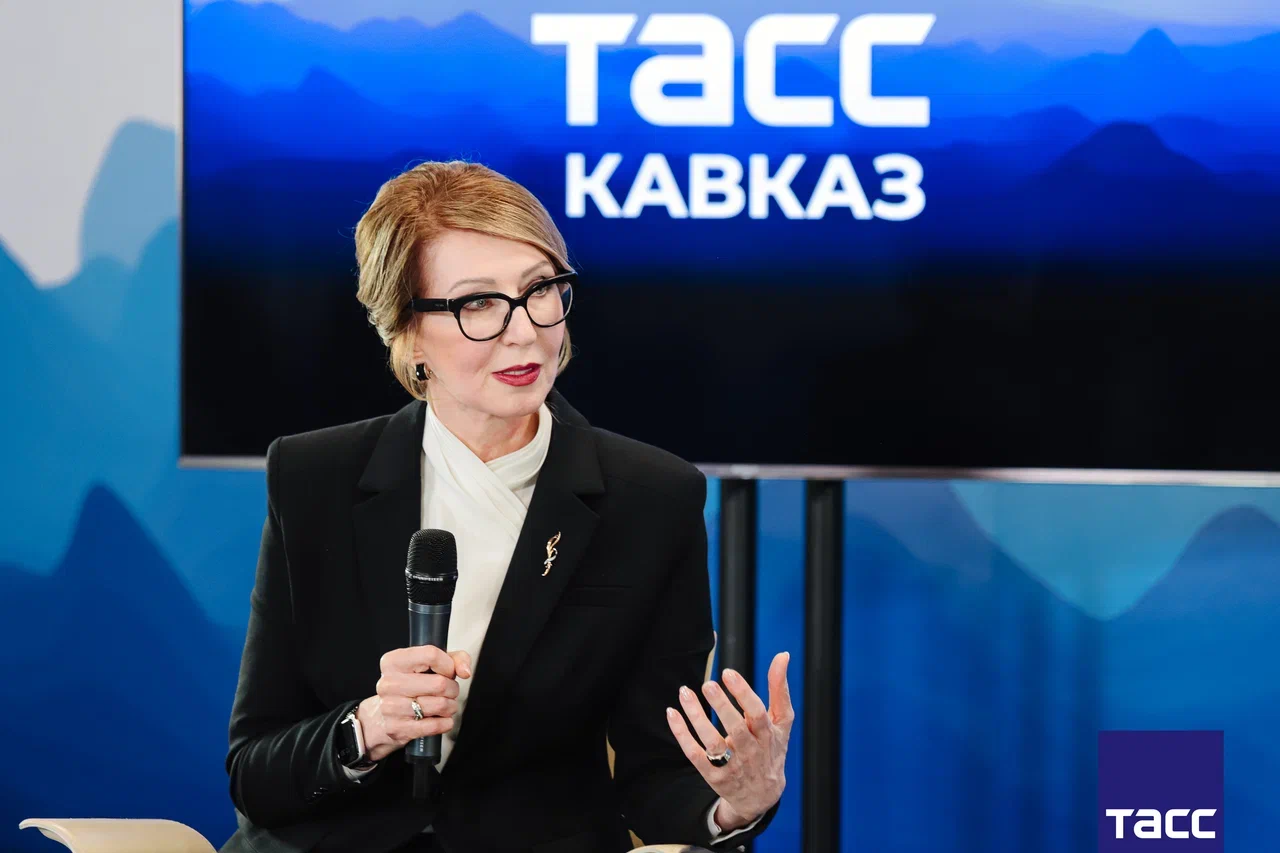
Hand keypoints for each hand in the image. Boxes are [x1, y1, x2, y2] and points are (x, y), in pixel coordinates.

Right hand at [358, 645, 471, 762]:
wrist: (384, 716)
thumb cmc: (412, 686)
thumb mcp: (430, 665)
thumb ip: (455, 659)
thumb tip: (465, 671)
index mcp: (393, 661)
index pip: (431, 655)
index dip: (448, 665)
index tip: (448, 672)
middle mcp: (388, 683)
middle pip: (440, 683)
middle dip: (453, 689)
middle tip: (448, 691)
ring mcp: (390, 707)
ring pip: (440, 705)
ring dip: (450, 706)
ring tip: (444, 705)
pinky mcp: (397, 728)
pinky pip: (434, 726)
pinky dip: (445, 723)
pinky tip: (440, 719)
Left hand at [666, 651, 792, 830]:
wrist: (762, 796)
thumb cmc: (771, 749)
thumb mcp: (781, 722)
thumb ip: (779, 689)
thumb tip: (783, 655)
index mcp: (767, 735)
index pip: (757, 714)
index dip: (743, 693)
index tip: (728, 673)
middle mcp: (750, 751)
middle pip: (735, 729)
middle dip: (721, 706)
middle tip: (707, 684)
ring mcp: (731, 765)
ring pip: (712, 742)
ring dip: (696, 717)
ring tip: (685, 692)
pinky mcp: (713, 776)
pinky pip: (694, 755)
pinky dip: (682, 735)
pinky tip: (672, 713)